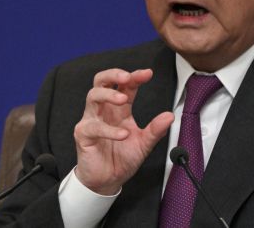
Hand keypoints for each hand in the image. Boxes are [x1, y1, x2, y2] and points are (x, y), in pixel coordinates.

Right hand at [73, 68, 173, 194]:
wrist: (107, 181)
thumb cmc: (122, 158)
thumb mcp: (144, 143)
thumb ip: (155, 130)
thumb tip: (170, 116)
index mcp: (119, 109)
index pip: (125, 86)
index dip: (135, 77)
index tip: (148, 73)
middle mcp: (104, 110)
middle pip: (101, 81)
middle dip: (113, 74)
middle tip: (127, 77)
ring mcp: (92, 120)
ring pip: (93, 96)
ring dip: (108, 95)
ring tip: (123, 99)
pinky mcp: (84, 134)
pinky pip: (94, 127)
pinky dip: (109, 130)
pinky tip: (123, 135)